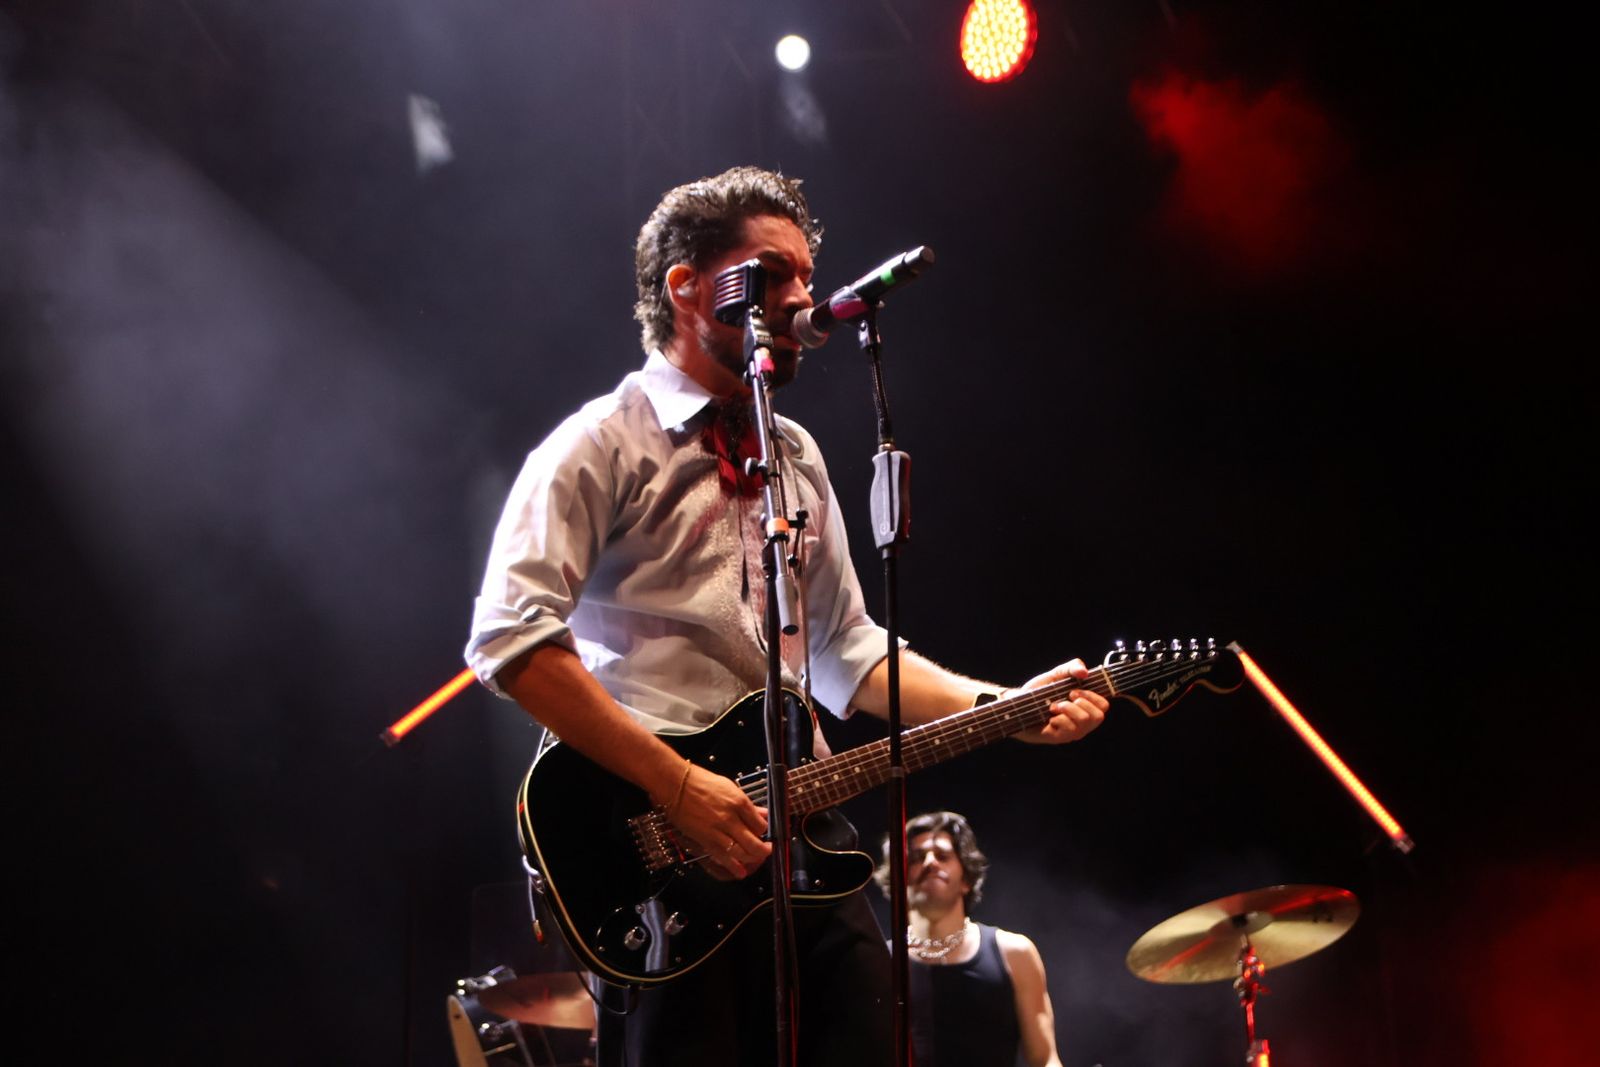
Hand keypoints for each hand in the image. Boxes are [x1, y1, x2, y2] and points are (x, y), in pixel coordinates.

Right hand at [669, 764, 771, 878]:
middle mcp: (730, 818)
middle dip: (764, 850)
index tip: (764, 832)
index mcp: (739, 802)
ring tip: (756, 858)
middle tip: (767, 849)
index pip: (761, 824)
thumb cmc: (700, 782)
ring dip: (752, 859)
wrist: (676, 785)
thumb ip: (747, 804)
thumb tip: (762, 813)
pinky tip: (740, 872)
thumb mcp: (729, 787)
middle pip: (755, 842)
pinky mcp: (705, 840)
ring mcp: (718, 830)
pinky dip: (734, 867)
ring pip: (742, 853)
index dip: (765, 831)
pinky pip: (723, 857)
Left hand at [1011, 658, 1107, 743]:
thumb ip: (1072, 667)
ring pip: (1084, 721)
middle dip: (1081, 702)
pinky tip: (1049, 716)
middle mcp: (1082, 722)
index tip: (1075, 689)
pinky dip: (1058, 718)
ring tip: (1054, 705)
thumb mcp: (1056, 674)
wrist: (1017, 703)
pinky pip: (1069, 729)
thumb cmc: (1039, 692)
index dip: (1093, 696)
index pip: (1104, 706)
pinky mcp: (1059, 738)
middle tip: (1067, 696)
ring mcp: (1071, 732)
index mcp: (1085, 707)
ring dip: (1067, 708)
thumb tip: (1085, 671)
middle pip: (1098, 717)